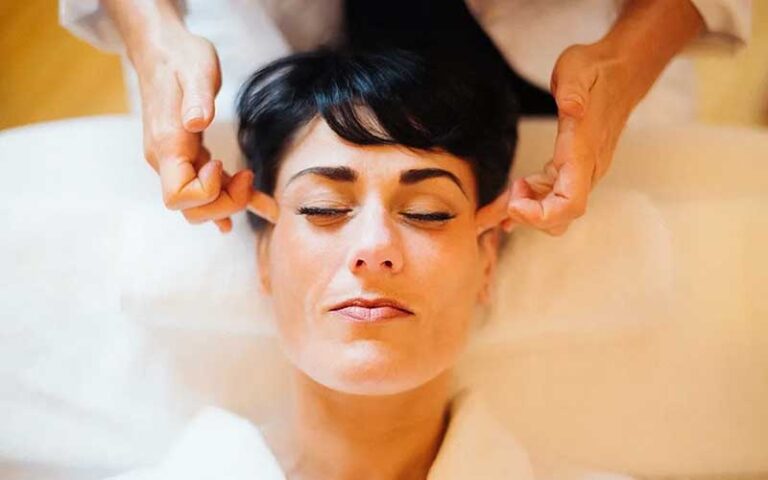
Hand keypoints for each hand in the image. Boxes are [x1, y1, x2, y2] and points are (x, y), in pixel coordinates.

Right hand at [135, 26, 253, 232]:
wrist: (163, 49)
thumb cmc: (180, 57)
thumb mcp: (195, 71)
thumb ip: (197, 98)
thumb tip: (197, 122)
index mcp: (166, 144)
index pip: (178, 196)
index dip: (206, 192)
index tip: (222, 165)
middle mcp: (166, 159)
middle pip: (191, 209)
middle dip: (224, 204)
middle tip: (249, 180)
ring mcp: (176, 160)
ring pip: (202, 203)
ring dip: (233, 205)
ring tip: (266, 203)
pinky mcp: (189, 156)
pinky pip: (210, 186)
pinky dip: (232, 195)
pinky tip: (255, 202)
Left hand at [502, 42, 632, 235]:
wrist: (621, 72)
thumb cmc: (597, 72)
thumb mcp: (578, 70)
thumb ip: (573, 90)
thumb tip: (571, 106)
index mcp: (583, 153)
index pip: (570, 204)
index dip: (541, 215)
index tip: (514, 204)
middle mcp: (585, 170)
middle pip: (560, 217)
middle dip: (528, 217)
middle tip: (502, 200)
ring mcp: (580, 172)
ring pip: (553, 210)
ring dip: (523, 211)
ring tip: (493, 208)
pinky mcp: (571, 168)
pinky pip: (549, 196)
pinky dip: (528, 203)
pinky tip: (507, 206)